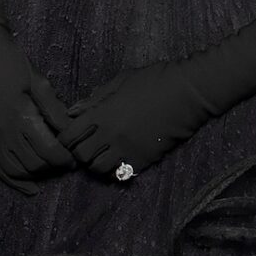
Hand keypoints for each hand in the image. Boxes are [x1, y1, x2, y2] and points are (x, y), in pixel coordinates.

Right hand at [0, 14, 74, 192]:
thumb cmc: (15, 64)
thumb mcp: (40, 83)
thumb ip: (55, 111)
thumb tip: (71, 135)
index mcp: (21, 116)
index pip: (49, 152)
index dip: (65, 159)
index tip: (73, 157)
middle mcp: (3, 131)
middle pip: (34, 164)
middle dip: (53, 167)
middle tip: (64, 162)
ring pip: (17, 171)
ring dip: (36, 174)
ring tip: (48, 168)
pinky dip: (14, 181)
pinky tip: (30, 188)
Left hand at [59, 61, 220, 178]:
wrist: (188, 93)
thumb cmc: (155, 80)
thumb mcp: (121, 81)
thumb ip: (95, 98)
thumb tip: (73, 111)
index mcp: (102, 113)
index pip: (70, 135)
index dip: (66, 137)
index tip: (71, 135)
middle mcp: (111, 135)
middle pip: (81, 156)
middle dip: (79, 152)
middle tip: (86, 145)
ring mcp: (127, 149)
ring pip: (98, 168)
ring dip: (96, 162)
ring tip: (103, 153)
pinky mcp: (143, 159)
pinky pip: (119, 174)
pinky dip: (114, 170)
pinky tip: (119, 160)